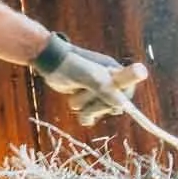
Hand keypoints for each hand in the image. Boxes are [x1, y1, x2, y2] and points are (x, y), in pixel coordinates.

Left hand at [34, 36, 148, 126]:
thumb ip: (105, 89)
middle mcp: (110, 82)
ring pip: (98, 112)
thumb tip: (122, 104)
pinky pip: (92, 115)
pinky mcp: (87, 98)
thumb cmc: (70, 65)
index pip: (126, 93)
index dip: (118, 100)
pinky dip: (85, 116)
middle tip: (84, 90)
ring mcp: (98, 91)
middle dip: (95, 104)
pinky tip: (81, 115)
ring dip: (84, 106)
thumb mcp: (89, 77)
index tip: (109, 102)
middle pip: (112, 106)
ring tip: (75, 92)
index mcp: (115, 73)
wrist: (51, 63)